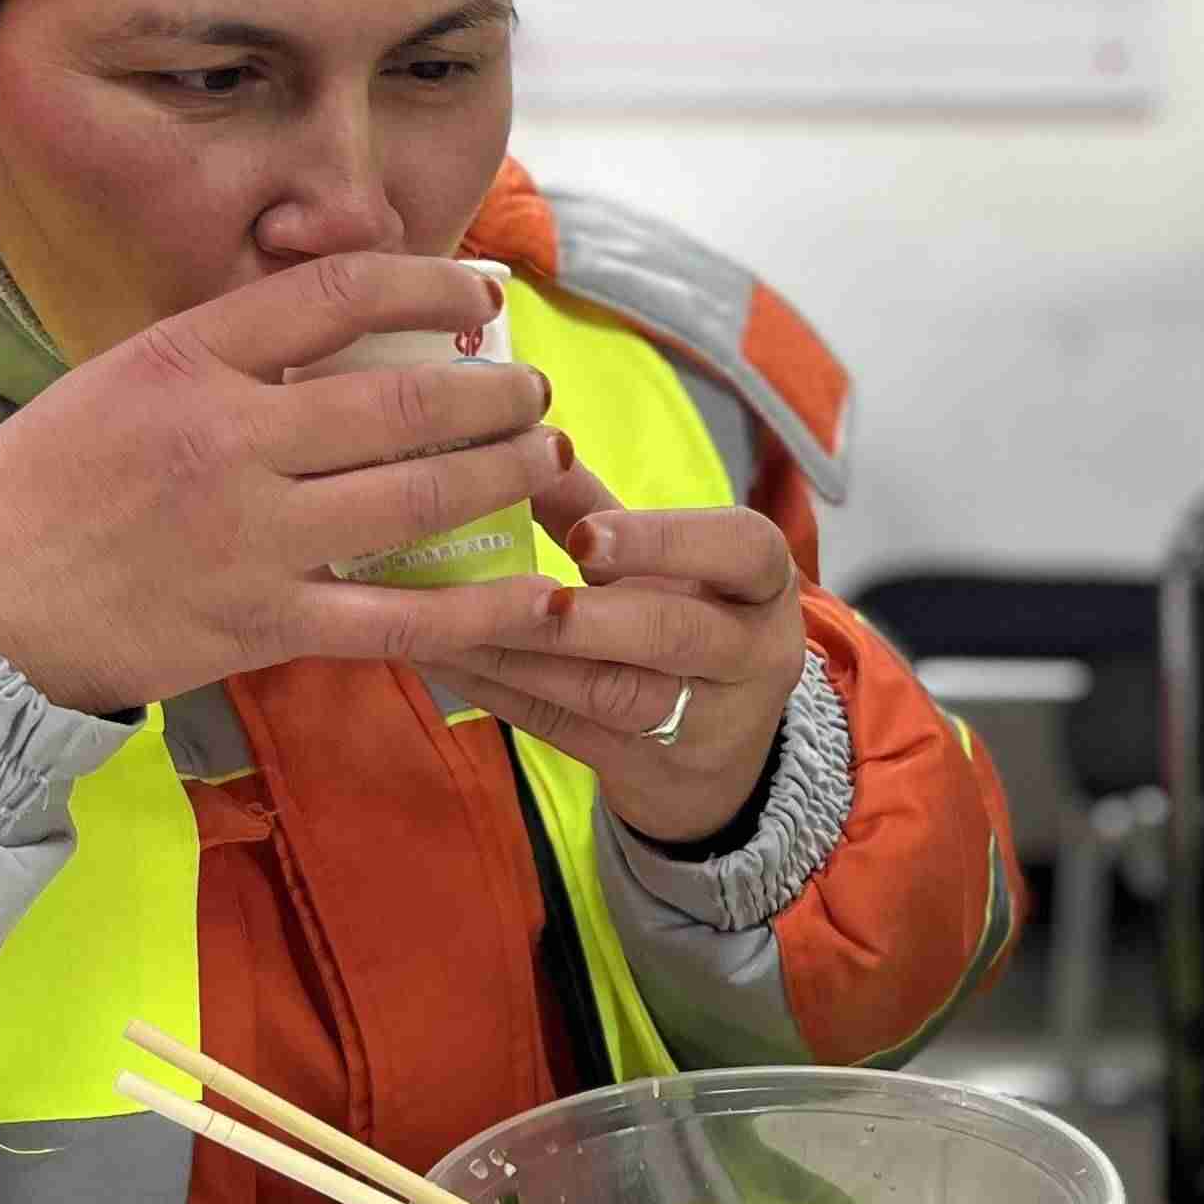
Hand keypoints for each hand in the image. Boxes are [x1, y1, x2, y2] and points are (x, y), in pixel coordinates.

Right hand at [0, 252, 573, 714]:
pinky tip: (532, 597)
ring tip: (544, 458)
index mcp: (187, 361)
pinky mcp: (259, 626)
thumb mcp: (119, 381)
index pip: (339, 294)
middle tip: (532, 391)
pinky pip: (396, 617)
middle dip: (494, 394)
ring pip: (418, 497)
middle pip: (404, 402)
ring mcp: (250, 537)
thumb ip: (224, 357)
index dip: (432, 285)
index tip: (481, 295)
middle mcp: (228, 440)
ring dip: (504, 474)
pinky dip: (477, 609)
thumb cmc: (41, 488)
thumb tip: (340, 326)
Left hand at [424, 459, 811, 845]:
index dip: (666, 541)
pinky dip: (499, 692)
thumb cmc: (683, 620)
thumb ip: (592, 506)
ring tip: (449, 619)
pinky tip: (442, 657)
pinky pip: (564, 731)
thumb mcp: (662, 564)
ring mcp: (702, 724)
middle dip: (596, 616)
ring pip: (615, 694)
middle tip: (528, 598)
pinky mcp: (643, 769)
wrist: (714, 755)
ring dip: (525, 656)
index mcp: (761, 585)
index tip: (587, 536)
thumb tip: (509, 434)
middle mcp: (749, 656)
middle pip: (679, 634)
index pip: (742, 550)